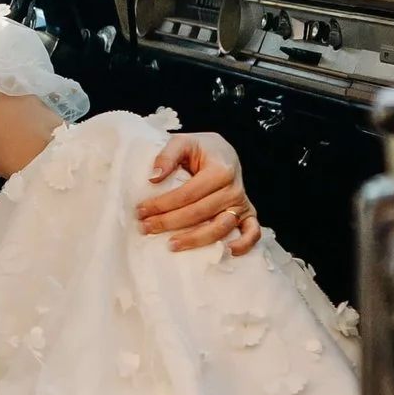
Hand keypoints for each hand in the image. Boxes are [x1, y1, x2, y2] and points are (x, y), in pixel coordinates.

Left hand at [137, 132, 259, 253]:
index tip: (141, 211)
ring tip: (171, 245)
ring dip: (195, 240)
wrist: (224, 153)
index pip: (187, 194)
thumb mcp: (183, 141)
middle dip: (169, 223)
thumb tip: (153, 178)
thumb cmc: (202, 149)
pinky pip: (252, 233)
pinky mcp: (248, 214)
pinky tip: (225, 252)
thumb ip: (167, 155)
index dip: (162, 204)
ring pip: (221, 228)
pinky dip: (244, 245)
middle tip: (146, 228)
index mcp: (220, 170)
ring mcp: (242, 203)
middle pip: (199, 213)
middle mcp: (234, 189)